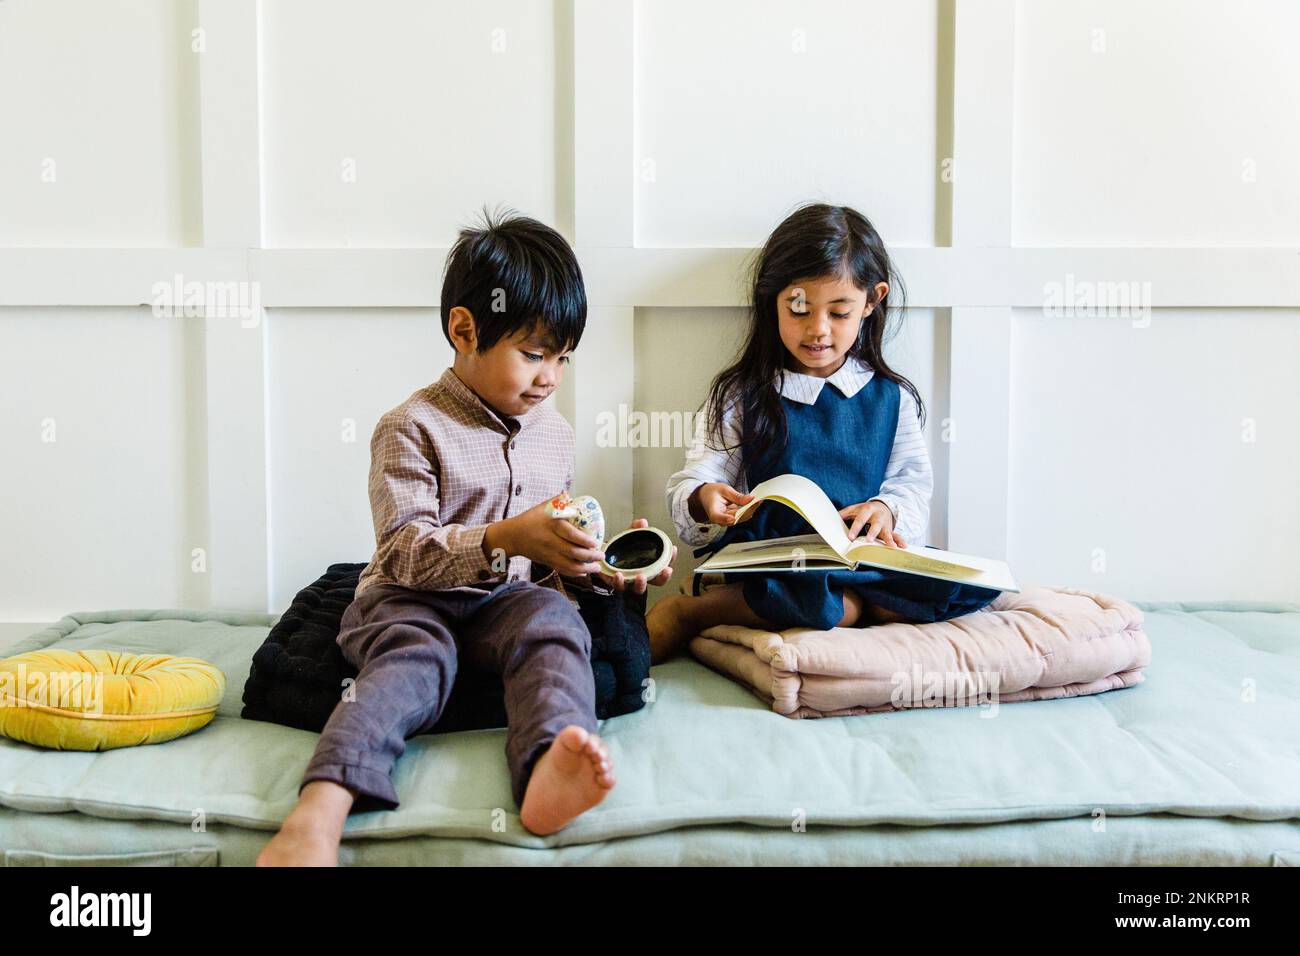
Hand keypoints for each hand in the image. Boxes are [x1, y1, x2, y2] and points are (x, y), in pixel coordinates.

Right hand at [484, 498, 605, 575]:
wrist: (512, 536)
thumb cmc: (530, 519)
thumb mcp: (543, 507)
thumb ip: (558, 501)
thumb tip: (571, 495)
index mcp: (552, 526)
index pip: (571, 535)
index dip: (585, 541)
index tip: (596, 542)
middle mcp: (551, 541)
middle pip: (573, 552)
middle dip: (591, 556)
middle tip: (601, 555)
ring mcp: (549, 554)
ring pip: (569, 565)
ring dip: (586, 569)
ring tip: (596, 567)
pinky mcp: (547, 562)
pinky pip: (562, 570)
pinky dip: (574, 573)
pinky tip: (583, 572)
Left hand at [593, 518, 676, 593]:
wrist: (601, 554)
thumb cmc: (619, 548)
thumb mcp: (628, 536)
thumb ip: (635, 529)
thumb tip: (643, 522)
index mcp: (649, 564)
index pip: (664, 563)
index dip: (671, 558)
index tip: (673, 549)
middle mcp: (642, 575)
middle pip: (658, 581)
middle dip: (663, 577)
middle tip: (665, 570)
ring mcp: (630, 582)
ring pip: (639, 589)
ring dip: (642, 584)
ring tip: (641, 576)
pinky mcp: (616, 585)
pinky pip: (619, 587)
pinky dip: (619, 582)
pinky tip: (618, 575)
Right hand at [689, 482, 754, 526]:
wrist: (707, 497)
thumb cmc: (713, 492)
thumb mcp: (724, 490)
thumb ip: (737, 496)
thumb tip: (750, 500)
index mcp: (713, 511)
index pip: (717, 517)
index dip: (725, 519)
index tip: (732, 518)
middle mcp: (720, 519)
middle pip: (735, 518)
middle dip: (747, 510)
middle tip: (757, 500)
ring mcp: (727, 521)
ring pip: (741, 518)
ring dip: (751, 509)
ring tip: (758, 500)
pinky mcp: (733, 520)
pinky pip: (743, 516)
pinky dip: (749, 509)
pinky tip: (755, 503)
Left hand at [839, 499, 906, 548]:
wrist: (883, 505)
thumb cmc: (865, 510)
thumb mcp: (855, 509)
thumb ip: (844, 513)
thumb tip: (831, 518)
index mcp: (868, 509)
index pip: (861, 519)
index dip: (856, 527)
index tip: (850, 537)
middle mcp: (878, 517)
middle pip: (876, 524)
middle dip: (873, 532)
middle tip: (869, 540)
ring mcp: (886, 524)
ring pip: (888, 532)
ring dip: (890, 539)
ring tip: (892, 547)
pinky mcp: (891, 530)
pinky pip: (896, 536)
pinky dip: (900, 541)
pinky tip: (903, 547)